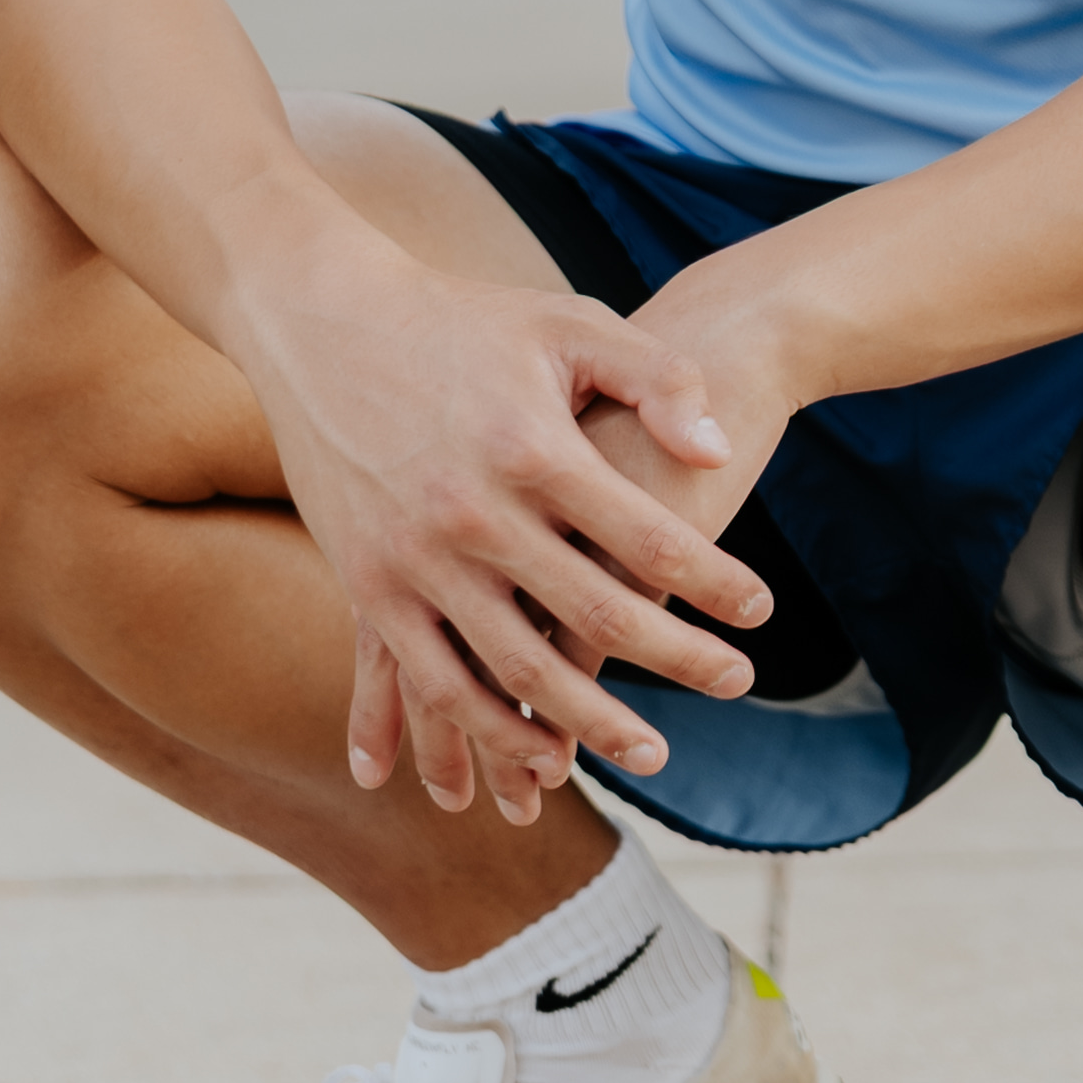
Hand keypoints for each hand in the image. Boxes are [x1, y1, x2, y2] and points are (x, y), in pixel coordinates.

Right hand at [237, 228, 777, 830]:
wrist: (322, 320)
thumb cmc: (463, 319)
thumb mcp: (567, 323)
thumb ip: (655, 379)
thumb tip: (718, 453)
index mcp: (532, 447)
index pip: (646, 537)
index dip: (714, 582)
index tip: (760, 611)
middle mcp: (474, 512)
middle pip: (593, 613)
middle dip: (675, 659)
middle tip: (738, 683)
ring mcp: (415, 558)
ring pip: (514, 669)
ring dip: (587, 723)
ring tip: (650, 752)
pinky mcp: (367, 585)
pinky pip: (431, 681)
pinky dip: (481, 733)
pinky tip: (532, 763)